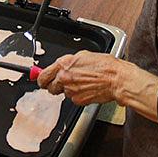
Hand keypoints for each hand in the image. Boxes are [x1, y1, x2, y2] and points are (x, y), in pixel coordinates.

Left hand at [38, 51, 157, 122]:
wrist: (116, 78)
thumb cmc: (104, 65)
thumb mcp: (82, 56)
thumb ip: (67, 63)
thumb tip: (58, 67)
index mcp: (64, 64)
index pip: (43, 75)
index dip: (40, 79)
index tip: (40, 79)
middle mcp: (64, 77)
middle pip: (49, 88)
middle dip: (54, 86)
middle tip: (63, 82)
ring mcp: (70, 90)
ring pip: (63, 93)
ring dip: (69, 90)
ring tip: (82, 83)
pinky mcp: (78, 100)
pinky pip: (73, 99)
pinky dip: (78, 95)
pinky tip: (87, 88)